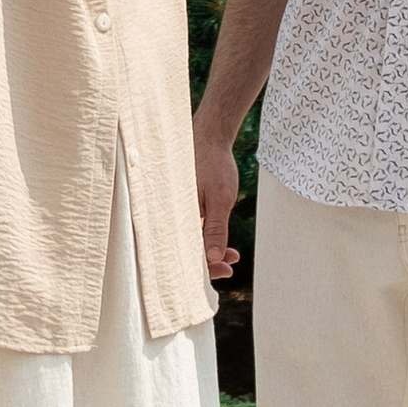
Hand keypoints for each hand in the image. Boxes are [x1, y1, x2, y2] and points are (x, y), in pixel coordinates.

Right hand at [193, 115, 241, 279]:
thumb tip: (212, 257)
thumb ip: (215, 229)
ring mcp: (180, 209)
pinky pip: (193, 227)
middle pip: (187, 248)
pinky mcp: (186, 205)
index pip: (188, 251)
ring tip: (233, 255)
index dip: (207, 266)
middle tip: (231, 263)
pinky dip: (207, 236)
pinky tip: (222, 243)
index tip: (226, 269)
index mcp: (178, 215)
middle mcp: (174, 214)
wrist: (209, 136)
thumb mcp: (220, 199)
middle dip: (210, 261)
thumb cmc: (214, 164)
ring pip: (191, 239)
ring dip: (211, 249)